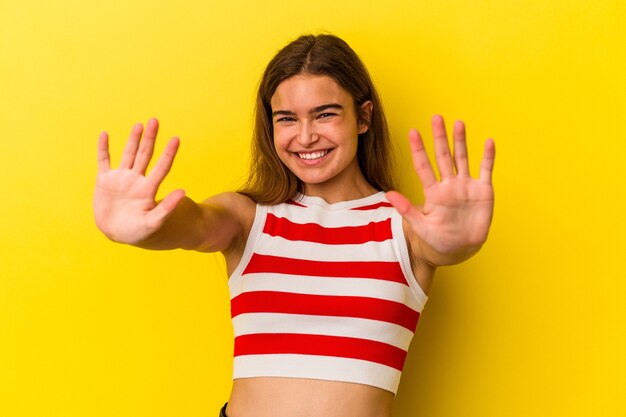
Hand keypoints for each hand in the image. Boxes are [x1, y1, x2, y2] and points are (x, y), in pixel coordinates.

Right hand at [93, 118, 185, 243]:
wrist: (117, 235)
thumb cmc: (138, 232)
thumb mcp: (153, 223)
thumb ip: (167, 208)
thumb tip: (184, 191)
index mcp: (148, 189)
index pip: (161, 167)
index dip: (168, 154)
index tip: (176, 139)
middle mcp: (136, 180)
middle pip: (145, 155)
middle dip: (150, 138)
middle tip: (155, 121)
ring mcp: (121, 179)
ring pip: (128, 154)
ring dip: (132, 140)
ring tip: (139, 125)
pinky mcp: (105, 181)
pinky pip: (103, 161)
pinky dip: (103, 149)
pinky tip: (105, 134)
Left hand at [386, 115, 494, 264]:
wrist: (458, 250)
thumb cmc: (436, 240)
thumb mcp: (420, 226)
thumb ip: (407, 209)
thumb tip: (389, 195)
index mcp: (433, 192)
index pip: (423, 166)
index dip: (418, 149)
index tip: (412, 132)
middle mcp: (449, 185)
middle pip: (443, 156)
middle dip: (440, 137)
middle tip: (436, 117)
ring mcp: (466, 186)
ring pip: (463, 158)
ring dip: (461, 141)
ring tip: (459, 123)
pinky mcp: (483, 191)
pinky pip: (486, 170)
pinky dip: (488, 157)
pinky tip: (489, 142)